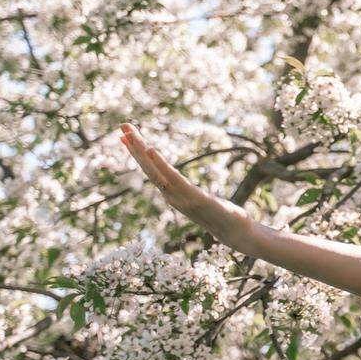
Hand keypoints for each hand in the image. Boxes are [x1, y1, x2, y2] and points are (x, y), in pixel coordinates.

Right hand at [118, 123, 253, 247]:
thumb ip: (190, 192)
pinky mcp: (195, 199)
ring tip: (130, 134)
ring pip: (155, 172)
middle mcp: (172, 196)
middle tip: (122, 125)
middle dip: (134, 147)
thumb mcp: (202, 200)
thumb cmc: (223, 217)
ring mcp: (181, 198)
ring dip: (141, 153)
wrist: (238, 234)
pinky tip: (150, 150)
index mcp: (173, 194)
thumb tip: (183, 183)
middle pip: (148, 168)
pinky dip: (160, 165)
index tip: (124, 136)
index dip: (137, 154)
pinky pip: (174, 179)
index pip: (151, 171)